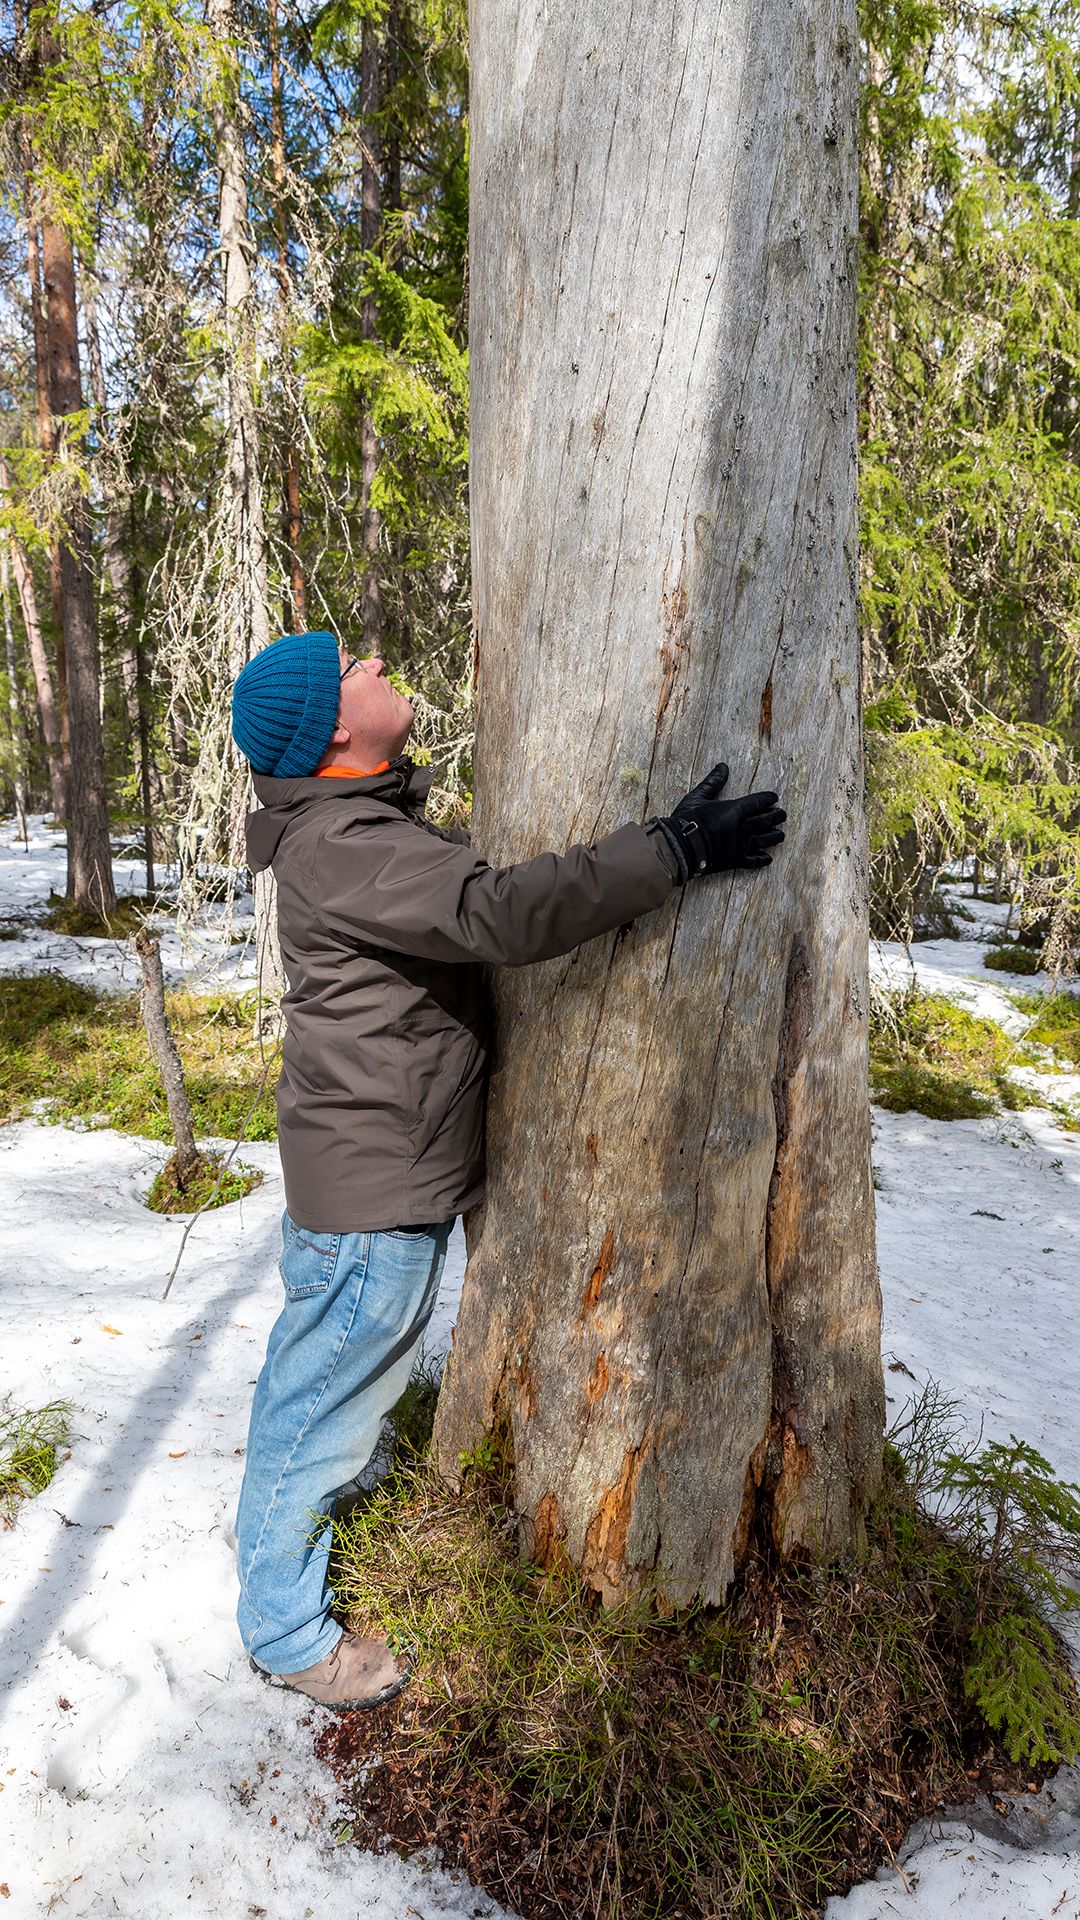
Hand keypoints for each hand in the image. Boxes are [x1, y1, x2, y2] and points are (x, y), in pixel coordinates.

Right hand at [655, 762, 785, 877]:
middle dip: (777, 816)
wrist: (679, 847)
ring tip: (781, 835)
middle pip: (766, 820)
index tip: (774, 798)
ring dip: (775, 837)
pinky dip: (762, 859)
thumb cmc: (686, 819)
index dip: (769, 799)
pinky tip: (768, 858)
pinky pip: (754, 861)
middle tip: (783, 815)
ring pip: (765, 840)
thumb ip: (713, 782)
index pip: (758, 802)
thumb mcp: (698, 796)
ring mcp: (740, 845)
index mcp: (734, 809)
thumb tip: (723, 766)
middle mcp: (742, 827)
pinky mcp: (735, 860)